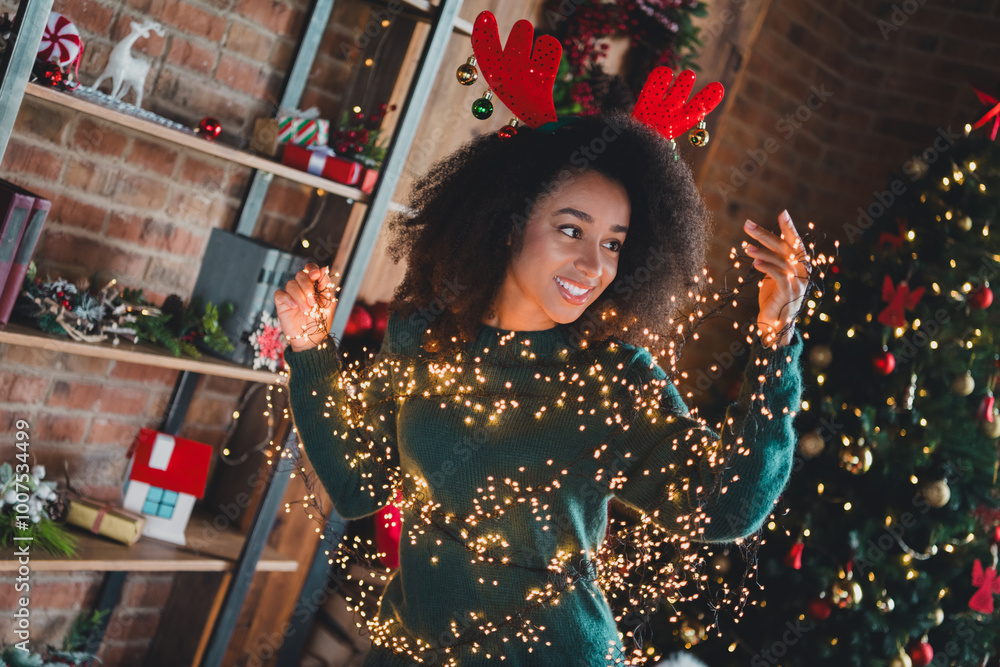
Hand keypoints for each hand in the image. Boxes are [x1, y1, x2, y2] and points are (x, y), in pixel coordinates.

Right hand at [274, 262, 336, 351]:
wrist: (311, 339)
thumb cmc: (321, 321)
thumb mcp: (328, 303)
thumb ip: (326, 286)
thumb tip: (324, 268)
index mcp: (314, 285)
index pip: (310, 269)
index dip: (311, 269)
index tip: (315, 276)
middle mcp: (301, 287)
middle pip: (300, 275)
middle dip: (307, 287)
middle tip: (312, 302)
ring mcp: (291, 294)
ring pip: (291, 284)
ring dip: (299, 296)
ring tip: (306, 310)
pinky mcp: (281, 303)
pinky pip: (280, 294)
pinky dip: (287, 298)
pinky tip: (294, 307)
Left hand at [742, 210, 810, 346]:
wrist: (775, 325)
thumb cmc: (773, 297)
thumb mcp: (774, 274)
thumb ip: (775, 259)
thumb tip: (764, 241)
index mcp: (800, 264)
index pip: (795, 241)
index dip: (789, 227)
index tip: (783, 212)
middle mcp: (802, 271)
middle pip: (785, 247)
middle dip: (765, 235)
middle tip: (748, 225)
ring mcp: (797, 282)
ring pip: (781, 261)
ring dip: (762, 252)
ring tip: (746, 247)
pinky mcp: (789, 293)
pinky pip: (779, 276)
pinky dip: (767, 268)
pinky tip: (755, 263)